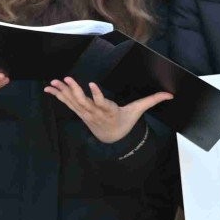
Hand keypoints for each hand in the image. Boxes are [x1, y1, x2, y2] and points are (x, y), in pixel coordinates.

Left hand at [44, 79, 170, 144]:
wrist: (113, 140)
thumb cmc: (125, 122)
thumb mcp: (138, 111)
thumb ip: (152, 100)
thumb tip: (170, 94)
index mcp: (110, 111)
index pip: (103, 103)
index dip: (97, 95)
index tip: (91, 84)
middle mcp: (96, 113)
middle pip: (84, 102)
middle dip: (75, 91)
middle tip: (67, 79)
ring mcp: (86, 114)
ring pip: (73, 102)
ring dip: (63, 92)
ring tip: (54, 82)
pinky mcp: (80, 113)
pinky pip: (67, 103)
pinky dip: (58, 96)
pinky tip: (49, 89)